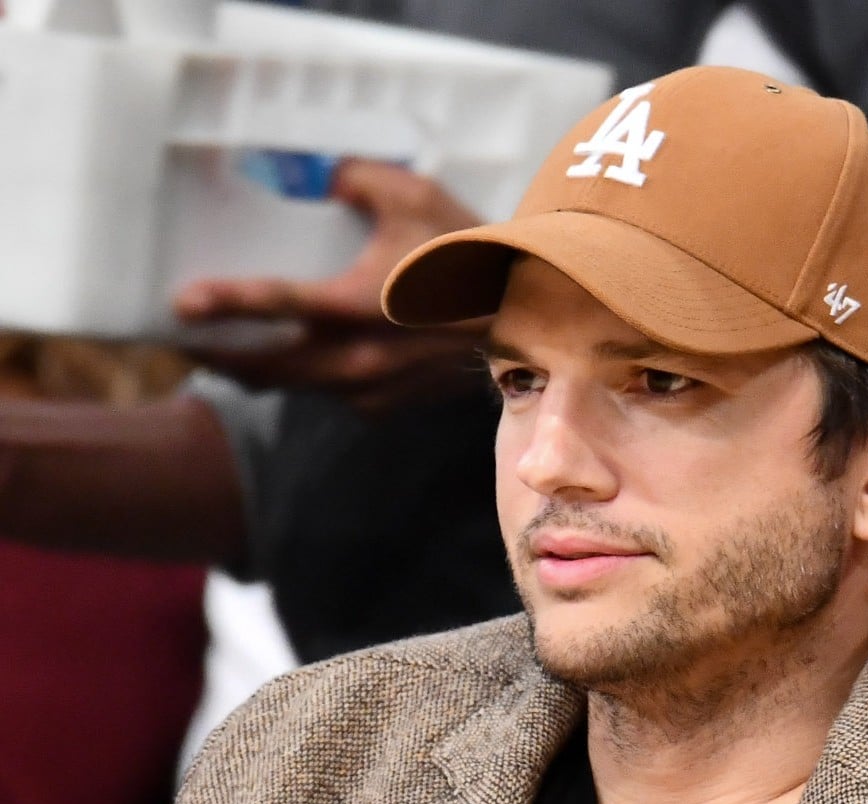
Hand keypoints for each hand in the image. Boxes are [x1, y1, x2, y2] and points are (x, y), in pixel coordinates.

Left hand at [174, 160, 483, 408]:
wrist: (523, 319)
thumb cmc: (468, 256)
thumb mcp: (411, 196)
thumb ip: (353, 178)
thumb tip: (312, 172)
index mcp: (358, 305)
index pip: (277, 305)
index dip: (224, 303)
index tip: (180, 305)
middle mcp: (358, 357)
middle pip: (269, 367)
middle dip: (220, 356)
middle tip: (184, 341)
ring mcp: (371, 388)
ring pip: (295, 387)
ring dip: (257, 372)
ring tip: (224, 356)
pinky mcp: (386, 404)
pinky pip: (331, 394)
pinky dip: (307, 379)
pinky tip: (297, 361)